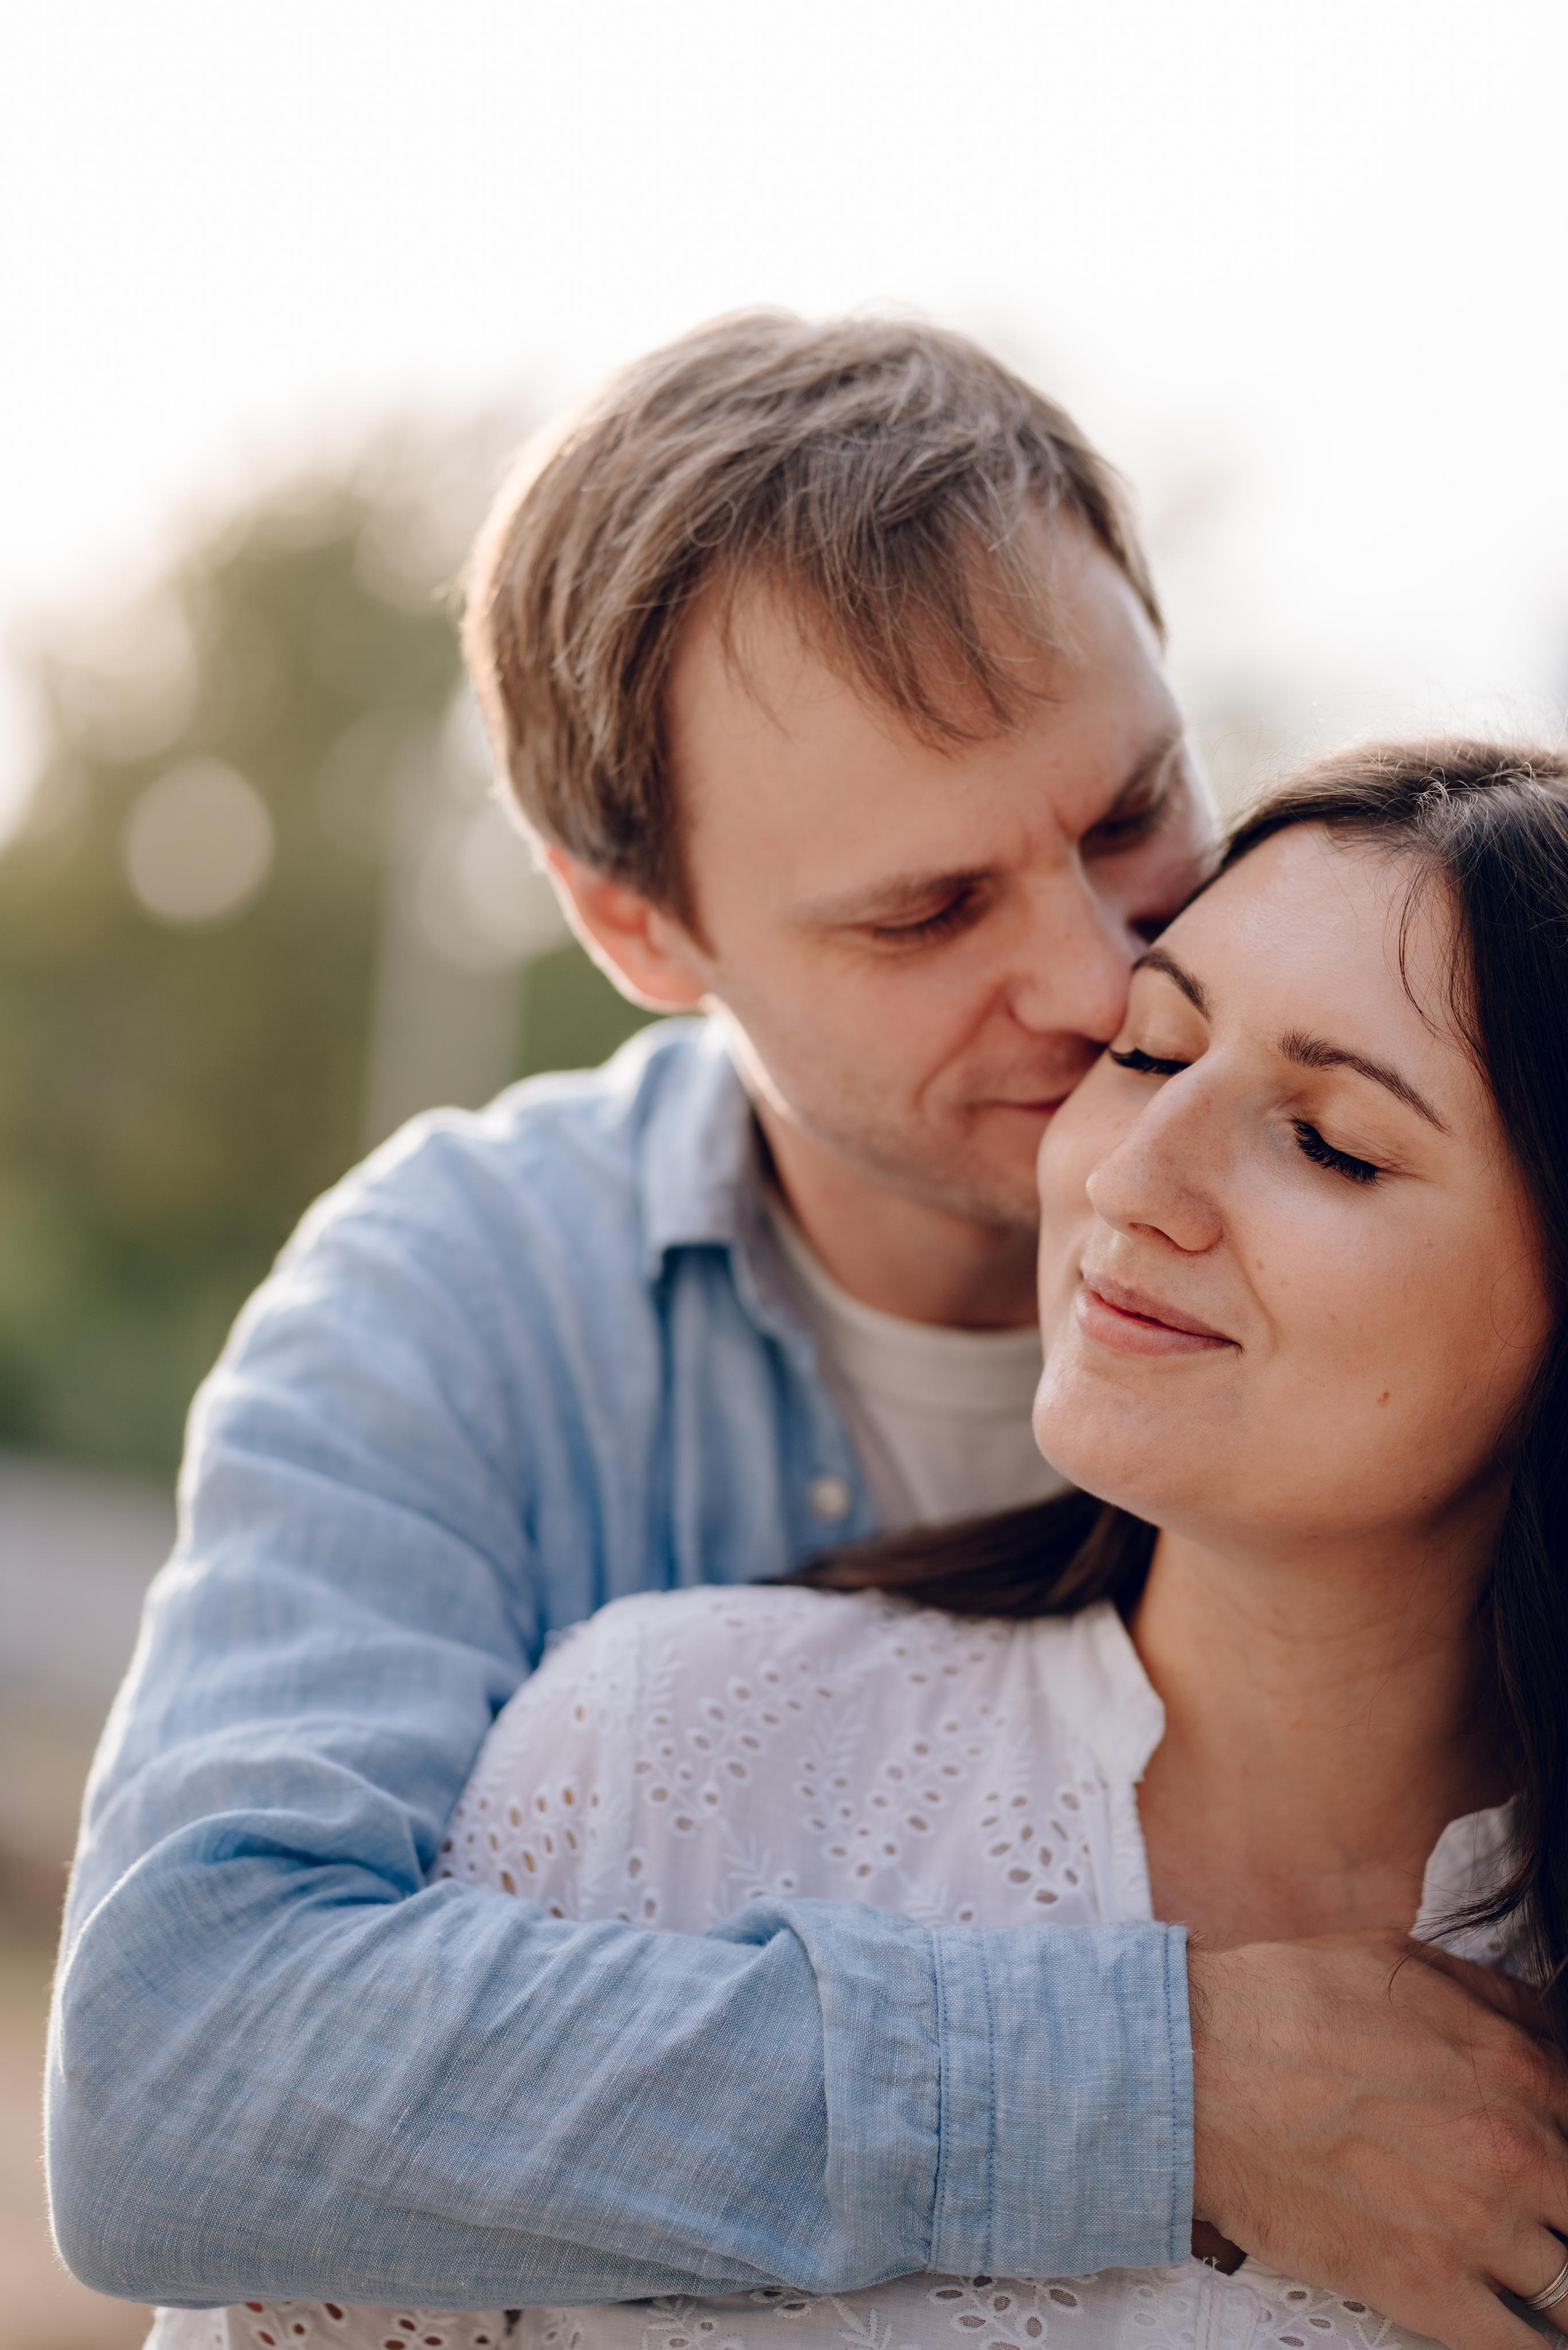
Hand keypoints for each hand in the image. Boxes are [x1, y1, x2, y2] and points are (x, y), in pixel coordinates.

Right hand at [1189, 1930, 1567, 2349]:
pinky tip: (1509, 2326)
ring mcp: (1475, 2230)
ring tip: (1526, 2273)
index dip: (1562, 2139)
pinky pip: (1515, 2347)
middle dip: (1563, 2214)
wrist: (1195, 2071)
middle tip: (1534, 2216)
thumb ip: (1491, 2001)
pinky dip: (1525, 2343)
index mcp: (1515, 2069)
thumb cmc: (1285, 2005)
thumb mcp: (1399, 1961)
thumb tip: (1542, 2033)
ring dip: (1553, 2282)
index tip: (1542, 2159)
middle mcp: (1515, 2152)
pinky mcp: (1424, 2289)